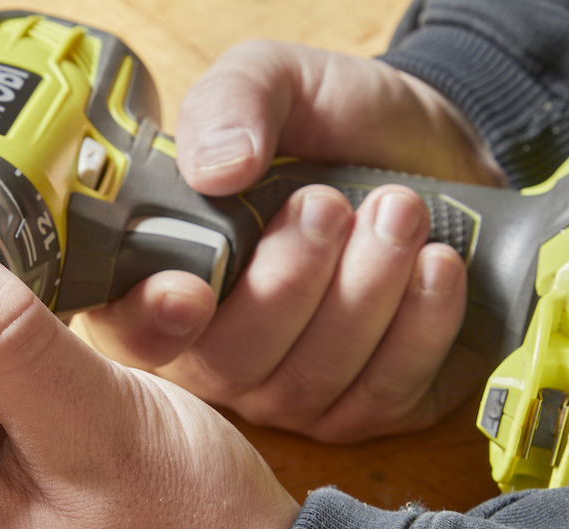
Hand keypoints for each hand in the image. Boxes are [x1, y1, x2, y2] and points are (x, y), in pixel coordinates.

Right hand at [74, 42, 505, 442]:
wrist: (431, 150)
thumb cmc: (334, 126)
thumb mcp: (276, 79)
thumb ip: (231, 103)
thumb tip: (215, 168)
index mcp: (167, 275)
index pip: (131, 329)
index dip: (153, 322)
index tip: (194, 290)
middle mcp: (217, 351)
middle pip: (230, 363)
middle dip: (288, 284)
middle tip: (330, 206)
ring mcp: (290, 392)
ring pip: (311, 380)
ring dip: (364, 293)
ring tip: (401, 211)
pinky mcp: (366, 409)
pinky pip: (384, 393)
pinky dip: (419, 327)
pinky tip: (437, 266)